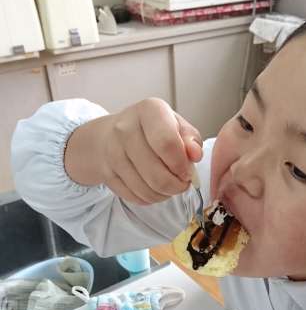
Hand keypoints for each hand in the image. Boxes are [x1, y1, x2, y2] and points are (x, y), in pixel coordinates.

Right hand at [64, 98, 202, 203]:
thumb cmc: (151, 130)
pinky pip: (135, 197)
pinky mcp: (106, 172)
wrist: (109, 135)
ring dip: (164, 194)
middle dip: (176, 186)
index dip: (181, 165)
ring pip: (146, 190)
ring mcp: (112, 152)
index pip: (167, 143)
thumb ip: (191, 138)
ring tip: (169, 185)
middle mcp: (125, 129)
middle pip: (157, 174)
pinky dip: (149, 198)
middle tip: (182, 182)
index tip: (187, 171)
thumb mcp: (175, 125)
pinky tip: (153, 188)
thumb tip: (195, 155)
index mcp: (149, 111)